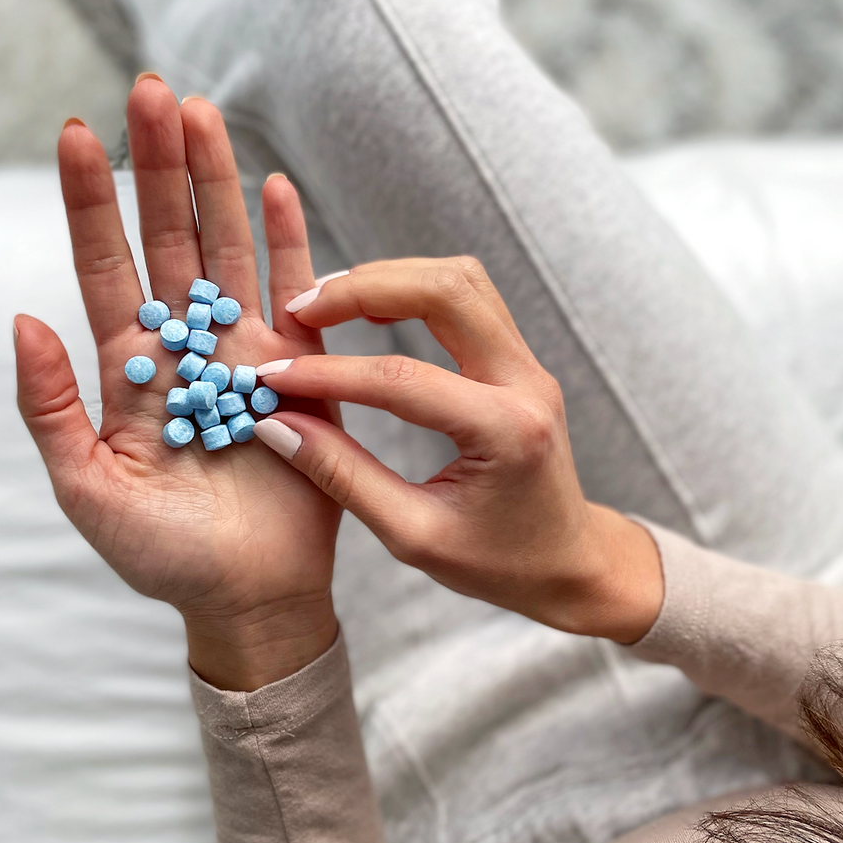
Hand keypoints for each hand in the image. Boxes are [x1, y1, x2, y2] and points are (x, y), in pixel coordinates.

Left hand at [14, 78, 341, 688]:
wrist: (251, 599)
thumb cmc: (162, 557)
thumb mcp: (87, 490)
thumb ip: (49, 409)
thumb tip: (21, 320)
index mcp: (130, 368)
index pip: (105, 267)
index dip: (91, 203)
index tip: (76, 134)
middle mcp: (187, 346)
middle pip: (169, 239)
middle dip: (159, 165)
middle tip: (150, 90)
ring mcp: (246, 353)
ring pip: (228, 251)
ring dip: (216, 183)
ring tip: (201, 112)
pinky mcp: (303, 370)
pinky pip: (296, 296)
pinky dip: (288, 242)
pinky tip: (273, 187)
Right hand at [248, 256, 664, 642]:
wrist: (569, 564)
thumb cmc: (498, 564)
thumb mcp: (413, 536)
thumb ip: (343, 477)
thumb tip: (278, 426)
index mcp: (505, 432)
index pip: (402, 381)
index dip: (329, 373)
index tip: (273, 376)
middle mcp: (526, 384)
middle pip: (446, 290)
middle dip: (365, 288)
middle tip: (301, 311)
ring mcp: (529, 366)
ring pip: (461, 280)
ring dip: (391, 278)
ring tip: (329, 304)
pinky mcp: (519, 361)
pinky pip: (469, 298)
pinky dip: (415, 290)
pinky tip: (373, 312)